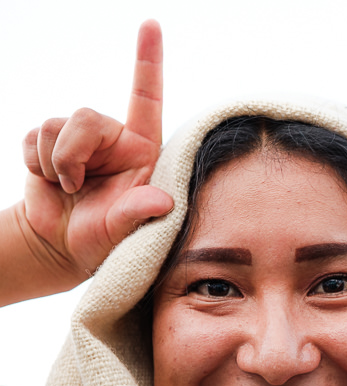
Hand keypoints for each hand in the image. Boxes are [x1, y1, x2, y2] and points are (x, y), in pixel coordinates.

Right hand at [20, 20, 171, 282]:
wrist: (61, 247)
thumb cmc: (102, 242)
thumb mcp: (124, 233)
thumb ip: (138, 214)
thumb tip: (163, 203)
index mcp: (142, 151)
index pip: (147, 99)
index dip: (148, 61)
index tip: (151, 24)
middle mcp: (114, 139)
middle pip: (85, 115)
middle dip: (72, 152)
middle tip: (74, 184)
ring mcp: (81, 140)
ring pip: (55, 124)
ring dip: (52, 161)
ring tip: (65, 187)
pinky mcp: (50, 144)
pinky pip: (32, 136)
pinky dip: (33, 162)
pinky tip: (48, 181)